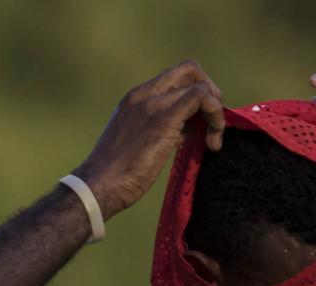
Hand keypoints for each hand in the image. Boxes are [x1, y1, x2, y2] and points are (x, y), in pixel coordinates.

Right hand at [74, 60, 224, 217]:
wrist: (99, 185)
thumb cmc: (119, 174)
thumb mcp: (142, 142)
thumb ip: (164, 129)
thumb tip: (186, 131)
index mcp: (136, 97)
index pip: (175, 76)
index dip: (196, 92)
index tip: (201, 121)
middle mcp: (144, 94)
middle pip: (190, 69)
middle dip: (211, 92)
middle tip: (213, 122)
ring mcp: (153, 104)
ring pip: (200, 85)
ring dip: (216, 111)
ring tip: (212, 140)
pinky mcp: (163, 119)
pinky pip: (200, 98)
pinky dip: (215, 116)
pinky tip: (210, 144)